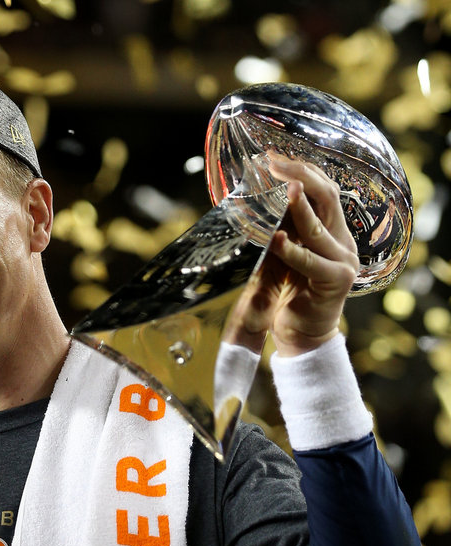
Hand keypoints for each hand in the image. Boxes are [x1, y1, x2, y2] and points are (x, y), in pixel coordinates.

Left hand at [234, 156, 358, 356]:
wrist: (301, 333)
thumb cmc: (288, 292)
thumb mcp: (283, 252)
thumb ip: (281, 228)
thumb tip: (257, 196)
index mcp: (332, 230)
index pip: (323, 189)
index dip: (301, 170)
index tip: (273, 156)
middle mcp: (342, 240)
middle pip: (327, 197)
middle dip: (301, 176)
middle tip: (276, 163)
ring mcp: (344, 260)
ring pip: (320, 226)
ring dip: (300, 207)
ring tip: (285, 188)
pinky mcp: (337, 281)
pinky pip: (311, 261)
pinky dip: (292, 249)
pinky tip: (275, 239)